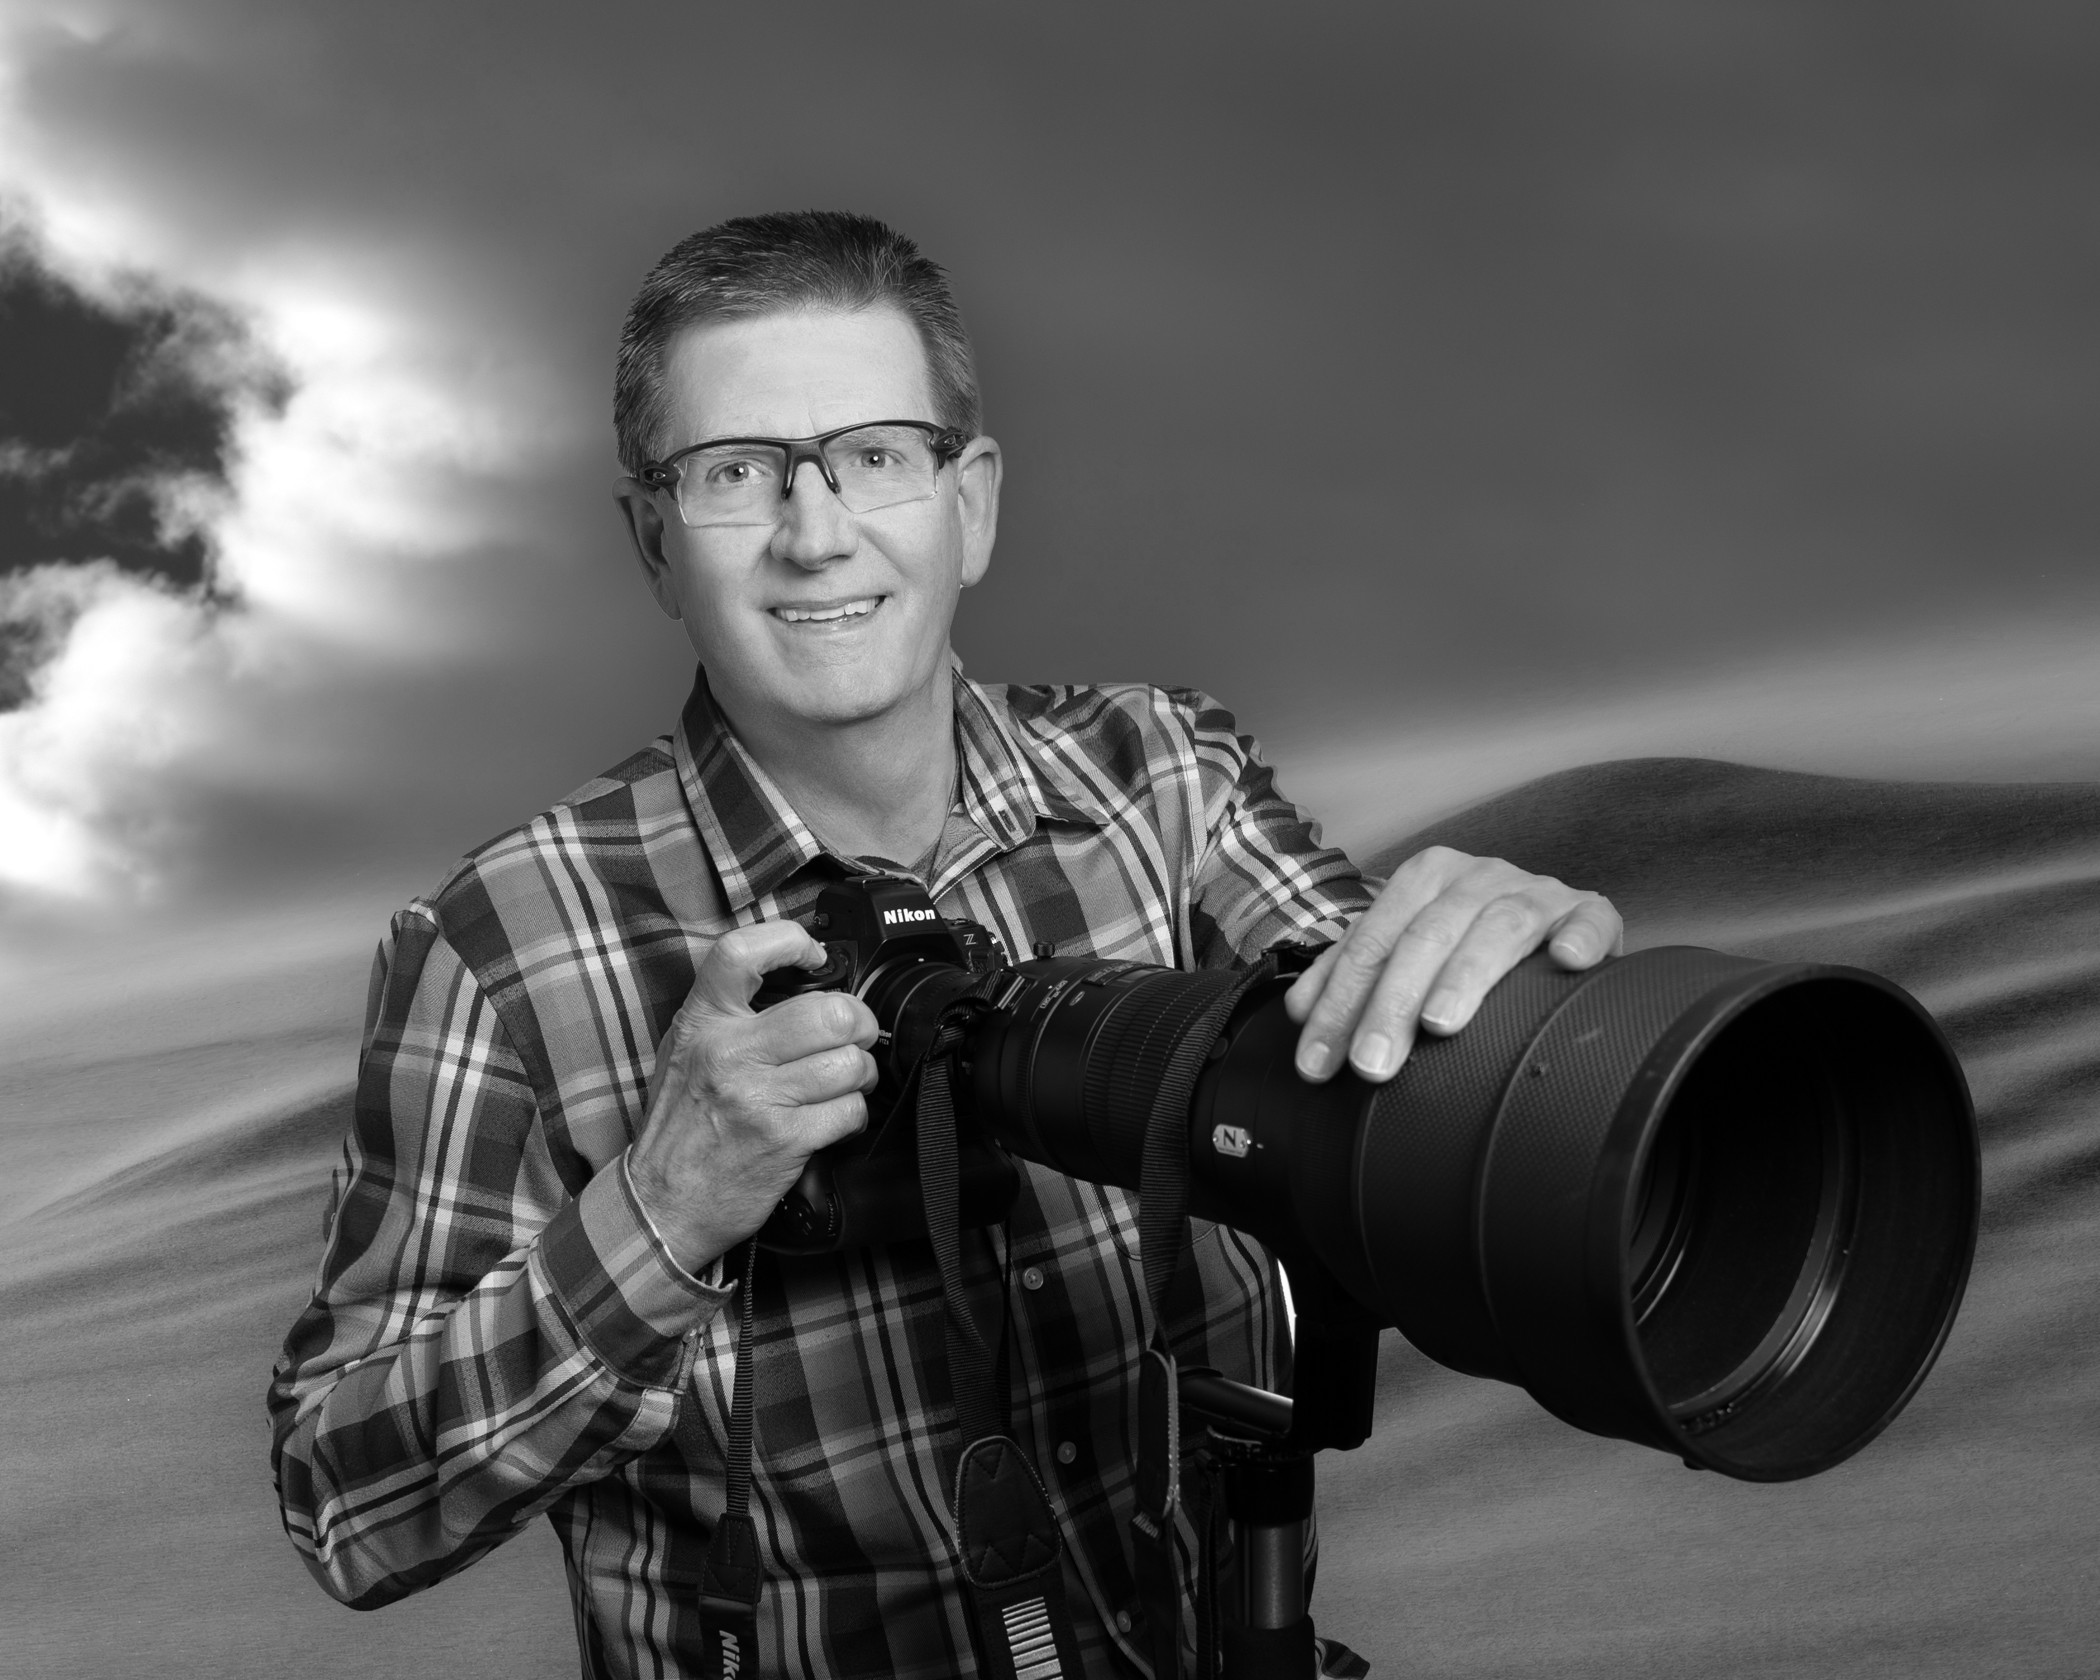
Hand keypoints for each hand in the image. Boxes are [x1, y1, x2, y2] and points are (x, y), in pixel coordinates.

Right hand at [627, 922, 878, 1270]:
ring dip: (861, 1073)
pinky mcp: (785, 1140)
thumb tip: (803, 983)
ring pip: (849, 1062)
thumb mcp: (686, 1053)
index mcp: (702, 1023)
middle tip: (854, 1035)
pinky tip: (835, 1118)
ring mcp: (758, 1097)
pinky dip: (853, 1114)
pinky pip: (849, 1110)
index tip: (814, 956)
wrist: (662, 1203)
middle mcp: (729, 1053)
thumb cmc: (681, 1127)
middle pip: (829, 1012)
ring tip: (846, 1081)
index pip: (741, 952)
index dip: (790, 941)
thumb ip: (732, 1016)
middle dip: (858, 1023)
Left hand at [1284, 845, 1621, 1082]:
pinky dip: (1578, 938)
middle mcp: (1478, 877)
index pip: (1370, 942)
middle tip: (1370, 1066)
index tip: (1316, 1064)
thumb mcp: (1408, 950)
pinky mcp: (1592, 912)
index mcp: (1425, 879)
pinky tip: (1566, 962)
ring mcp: (1537, 892)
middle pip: (1424, 937)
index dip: (1338, 1002)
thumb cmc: (1469, 944)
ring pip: (1496, 928)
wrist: (1556, 924)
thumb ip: (1356, 973)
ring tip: (1439, 1024)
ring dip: (1466, 976)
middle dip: (1390, 1004)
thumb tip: (1301, 1011)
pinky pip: (1588, 920)